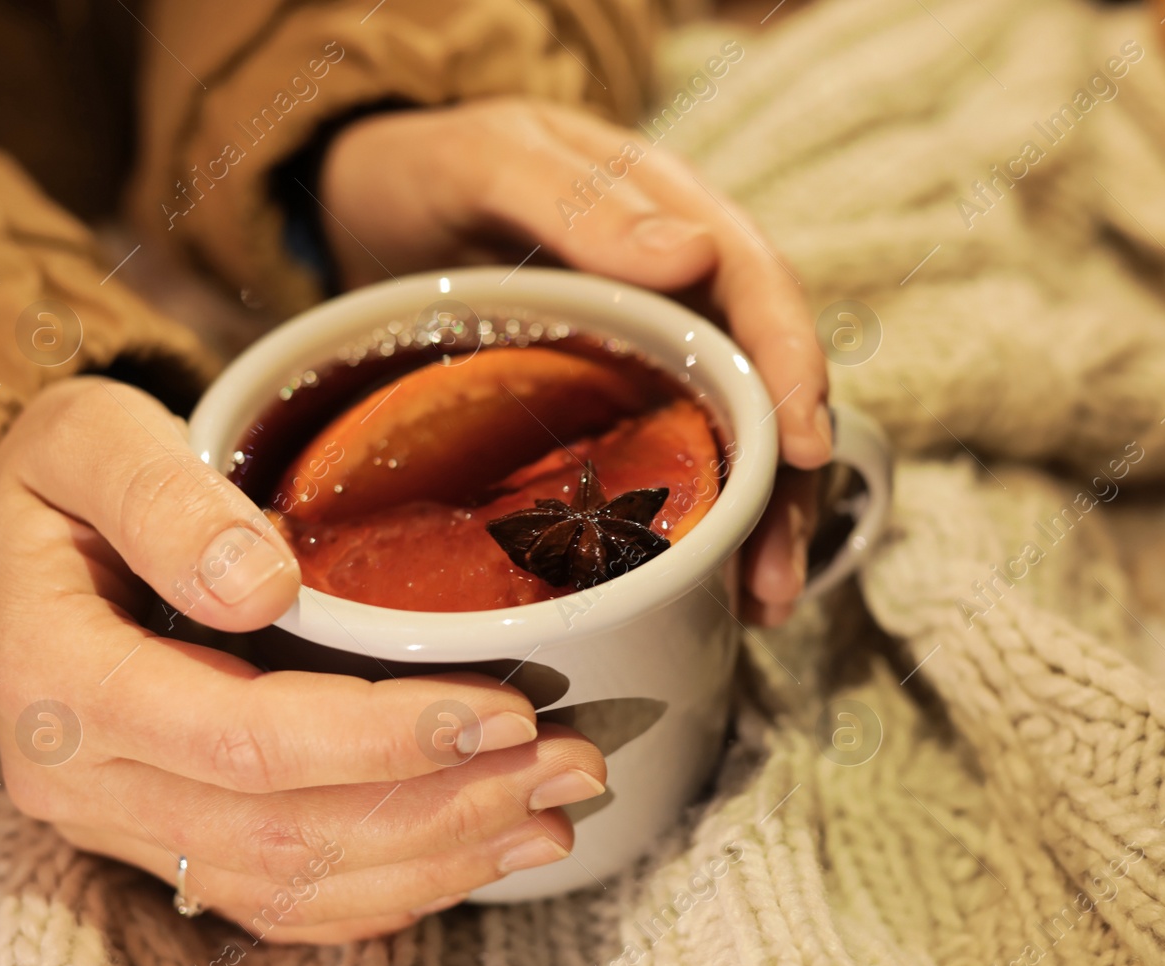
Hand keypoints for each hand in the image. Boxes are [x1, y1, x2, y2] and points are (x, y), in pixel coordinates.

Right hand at [0, 377, 606, 942]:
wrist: (20, 542)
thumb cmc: (64, 477)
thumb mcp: (89, 438)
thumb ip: (162, 499)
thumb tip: (260, 583)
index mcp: (62, 682)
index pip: (244, 738)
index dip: (384, 738)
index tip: (507, 713)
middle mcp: (85, 781)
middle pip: (286, 831)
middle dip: (446, 807)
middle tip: (576, 766)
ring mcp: (124, 827)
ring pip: (293, 883)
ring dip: (437, 860)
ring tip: (554, 817)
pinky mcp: (164, 842)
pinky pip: (279, 900)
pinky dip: (387, 890)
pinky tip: (474, 856)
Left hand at [319, 98, 830, 624]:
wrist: (359, 207)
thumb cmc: (421, 170)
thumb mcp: (484, 164)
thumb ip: (579, 203)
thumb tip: (695, 254)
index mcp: (666, 212)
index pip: (756, 287)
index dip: (791, 365)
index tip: (805, 447)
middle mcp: (678, 286)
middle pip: (764, 380)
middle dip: (788, 481)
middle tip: (774, 574)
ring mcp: (651, 348)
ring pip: (734, 433)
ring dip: (759, 520)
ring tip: (761, 602)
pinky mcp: (616, 400)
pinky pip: (674, 458)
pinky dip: (699, 523)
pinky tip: (708, 585)